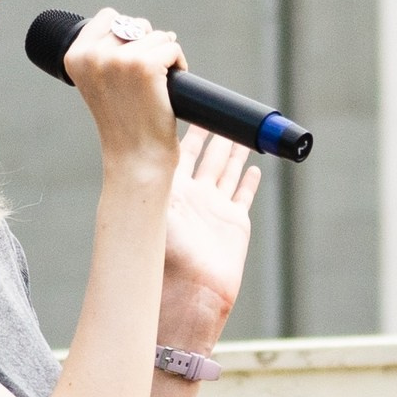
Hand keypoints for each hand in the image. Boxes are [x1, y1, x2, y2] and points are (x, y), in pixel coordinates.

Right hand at [62, 8, 183, 175]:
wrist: (136, 156)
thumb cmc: (123, 122)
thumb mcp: (99, 83)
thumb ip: (104, 53)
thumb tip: (138, 25)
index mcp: (75, 56)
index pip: (108, 16)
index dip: (127, 35)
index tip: (130, 64)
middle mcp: (93, 55)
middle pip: (135, 24)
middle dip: (147, 45)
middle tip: (145, 80)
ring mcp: (119, 59)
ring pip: (157, 35)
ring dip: (164, 56)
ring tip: (156, 85)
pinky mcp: (146, 66)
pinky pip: (172, 46)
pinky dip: (179, 62)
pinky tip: (169, 85)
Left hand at [159, 126, 258, 348]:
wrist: (191, 291)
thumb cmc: (167, 255)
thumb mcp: (155, 208)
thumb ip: (155, 178)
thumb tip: (143, 143)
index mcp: (170, 189)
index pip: (177, 149)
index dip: (186, 128)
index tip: (191, 105)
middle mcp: (192, 195)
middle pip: (205, 155)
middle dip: (212, 132)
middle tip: (217, 110)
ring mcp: (214, 209)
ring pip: (226, 170)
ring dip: (232, 150)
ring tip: (239, 131)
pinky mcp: (234, 223)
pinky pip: (243, 194)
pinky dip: (248, 180)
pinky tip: (253, 166)